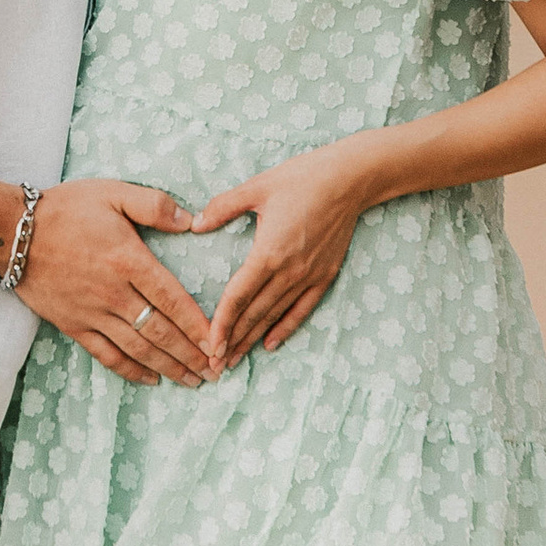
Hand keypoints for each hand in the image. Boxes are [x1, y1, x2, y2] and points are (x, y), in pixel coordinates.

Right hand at [17, 178, 213, 383]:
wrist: (11, 232)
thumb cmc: (65, 209)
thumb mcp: (112, 192)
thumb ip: (154, 205)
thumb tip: (191, 221)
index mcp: (128, 260)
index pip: (172, 299)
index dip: (198, 324)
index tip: (219, 341)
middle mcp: (113, 293)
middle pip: (160, 331)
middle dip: (191, 354)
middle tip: (216, 371)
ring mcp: (92, 313)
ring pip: (138, 348)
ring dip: (168, 367)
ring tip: (192, 381)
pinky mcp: (72, 325)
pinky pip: (106, 355)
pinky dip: (130, 371)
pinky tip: (151, 380)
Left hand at [194, 141, 375, 365]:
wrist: (350, 180)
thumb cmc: (302, 179)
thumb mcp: (257, 187)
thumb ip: (223, 207)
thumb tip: (195, 224)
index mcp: (269, 252)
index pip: (238, 297)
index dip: (222, 323)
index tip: (209, 345)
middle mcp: (289, 271)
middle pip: (254, 314)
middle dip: (233, 342)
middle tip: (214, 366)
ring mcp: (309, 276)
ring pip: (275, 315)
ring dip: (253, 339)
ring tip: (235, 360)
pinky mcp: (325, 275)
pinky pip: (302, 309)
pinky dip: (285, 328)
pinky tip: (271, 344)